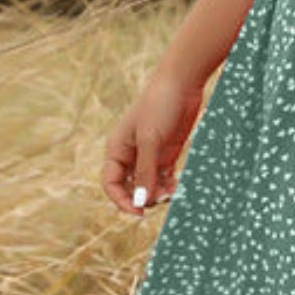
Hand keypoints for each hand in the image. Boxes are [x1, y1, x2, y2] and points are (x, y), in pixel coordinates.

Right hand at [101, 68, 204, 215]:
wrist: (183, 83)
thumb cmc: (160, 106)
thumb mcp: (151, 140)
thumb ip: (145, 171)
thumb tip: (140, 202)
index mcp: (117, 149)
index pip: (111, 184)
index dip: (121, 201)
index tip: (139, 212)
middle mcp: (131, 154)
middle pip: (131, 187)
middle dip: (144, 197)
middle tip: (163, 198)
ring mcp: (150, 154)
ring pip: (149, 185)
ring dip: (159, 193)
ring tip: (174, 192)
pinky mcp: (168, 152)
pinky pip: (165, 177)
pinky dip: (170, 185)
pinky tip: (179, 187)